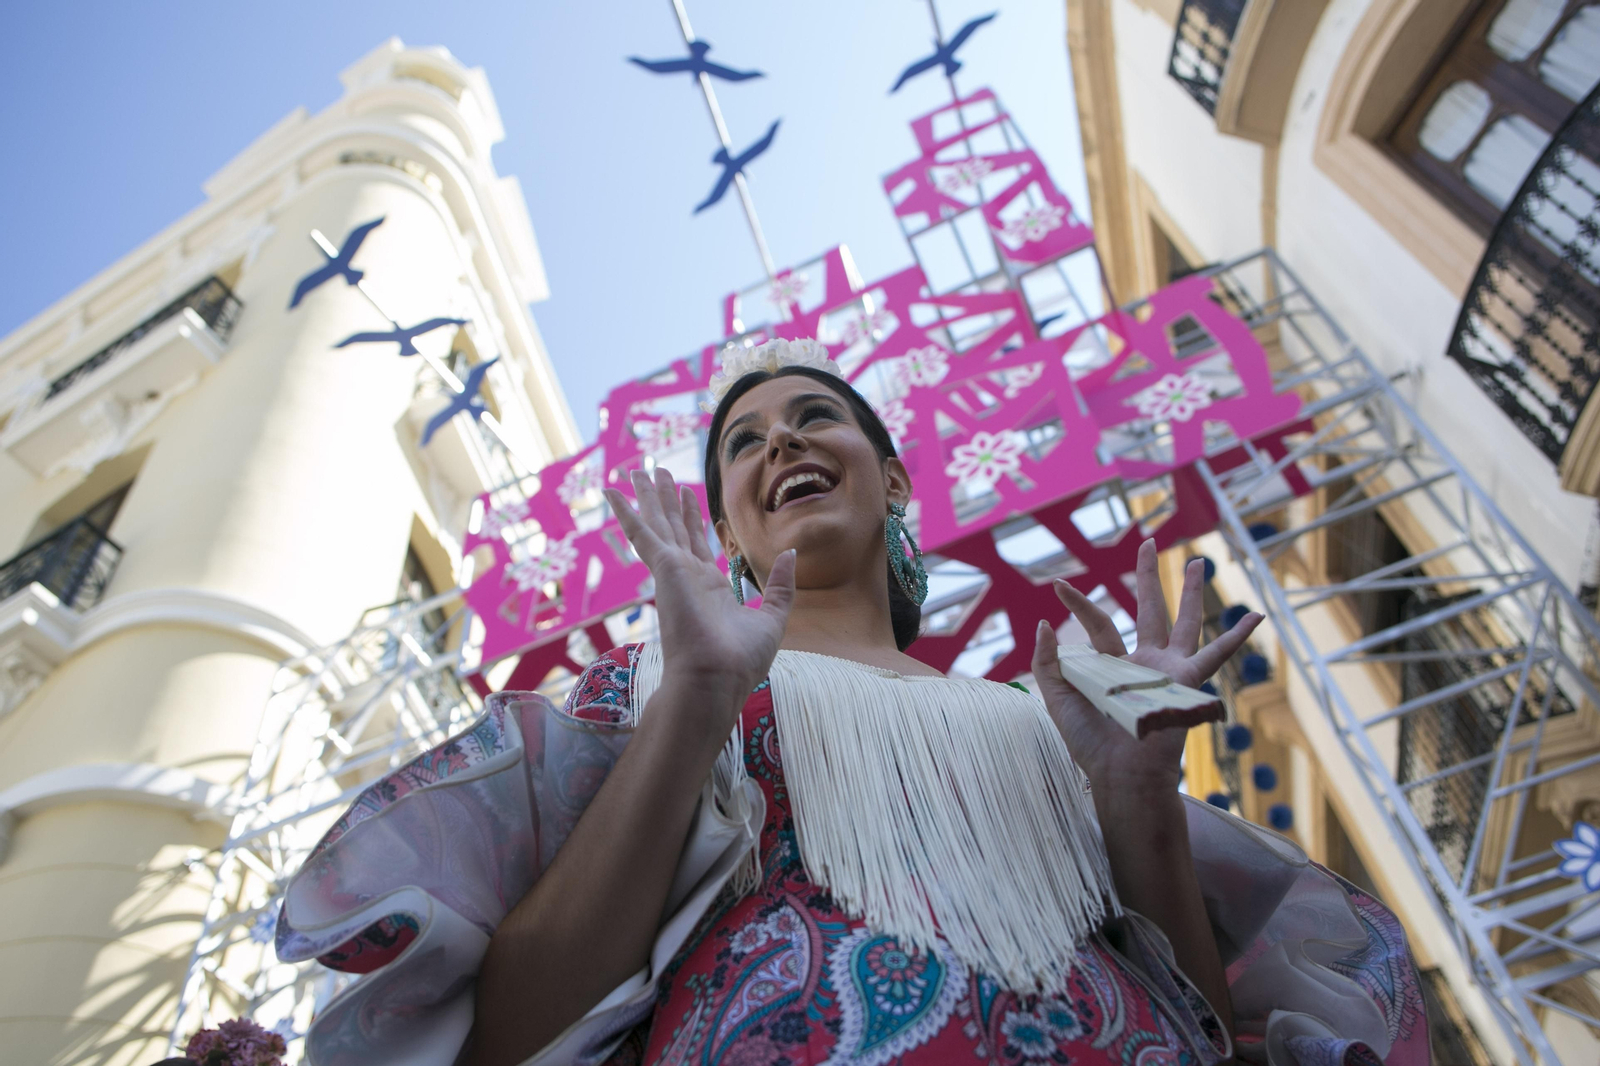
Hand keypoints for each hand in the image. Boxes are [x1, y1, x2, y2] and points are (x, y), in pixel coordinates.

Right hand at [605, 468, 794, 706]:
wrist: (717, 680)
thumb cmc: (741, 661)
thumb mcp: (772, 617)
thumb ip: (779, 585)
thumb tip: (790, 553)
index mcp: (708, 588)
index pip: (696, 543)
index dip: (691, 516)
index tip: (688, 493)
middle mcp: (686, 576)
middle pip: (673, 527)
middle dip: (666, 499)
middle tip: (656, 471)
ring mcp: (672, 572)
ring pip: (657, 523)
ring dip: (647, 496)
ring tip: (638, 469)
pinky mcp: (663, 569)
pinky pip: (641, 533)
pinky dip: (626, 511)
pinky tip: (613, 491)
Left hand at [1031, 539, 1261, 797]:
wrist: (1119, 773)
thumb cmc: (1090, 743)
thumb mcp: (1058, 699)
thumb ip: (1049, 663)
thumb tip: (1044, 624)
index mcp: (1112, 666)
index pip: (1099, 623)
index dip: (1078, 604)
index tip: (1059, 585)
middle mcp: (1143, 663)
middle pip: (1148, 609)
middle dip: (1149, 577)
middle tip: (1149, 543)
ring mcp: (1168, 670)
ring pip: (1184, 622)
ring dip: (1192, 592)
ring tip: (1198, 562)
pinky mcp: (1187, 680)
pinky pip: (1216, 655)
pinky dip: (1237, 636)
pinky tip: (1255, 616)